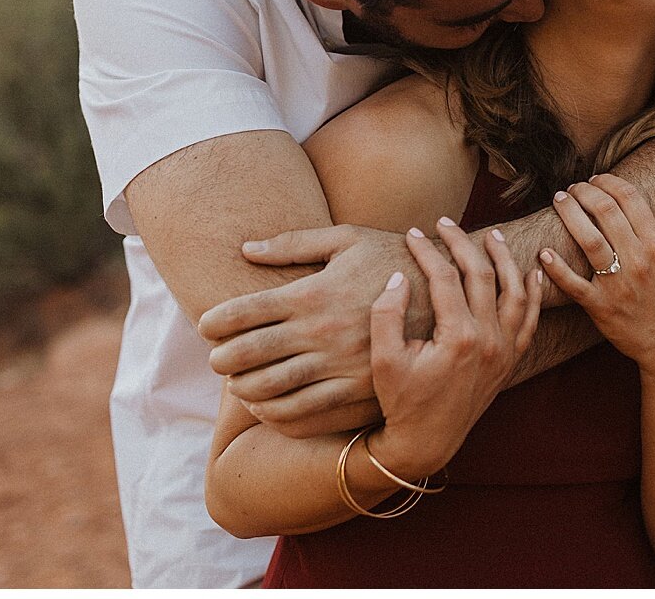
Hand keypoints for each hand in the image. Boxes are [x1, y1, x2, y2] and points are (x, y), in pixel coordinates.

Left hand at [197, 224, 418, 434]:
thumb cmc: (391, 258)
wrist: (448, 296)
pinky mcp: (357, 391)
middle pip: (249, 354)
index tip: (206, 326)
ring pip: (271, 390)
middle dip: (222, 359)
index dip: (215, 321)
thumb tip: (247, 248)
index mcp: (313, 293)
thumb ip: (295, 243)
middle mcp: (321, 332)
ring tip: (238, 384)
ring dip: (244, 390)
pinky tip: (267, 409)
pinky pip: (304, 414)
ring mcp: (339, 366)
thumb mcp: (347, 239)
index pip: (243, 311)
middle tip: (215, 359)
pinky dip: (275, 416)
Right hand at [368, 220, 542, 476]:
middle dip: (462, 244)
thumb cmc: (401, 401)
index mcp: (459, 337)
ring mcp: (504, 350)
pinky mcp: (510, 360)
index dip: (427, 251)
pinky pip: (530, 320)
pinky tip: (530, 272)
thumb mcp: (383, 359)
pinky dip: (532, 294)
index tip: (411, 233)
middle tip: (444, 223)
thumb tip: (401, 276)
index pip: (445, 278)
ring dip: (504, 260)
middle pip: (481, 275)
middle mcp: (489, 340)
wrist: (427, 442)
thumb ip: (387, 314)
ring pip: (514, 292)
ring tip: (491, 236)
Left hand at [537, 175, 654, 379]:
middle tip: (574, 187)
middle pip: (605, 212)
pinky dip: (556, 268)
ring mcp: (617, 285)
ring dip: (569, 214)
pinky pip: (573, 284)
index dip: (609, 181)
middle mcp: (638, 261)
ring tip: (559, 200)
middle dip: (585, 191)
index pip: (629, 199)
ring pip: (587, 240)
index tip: (597, 178)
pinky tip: (544, 251)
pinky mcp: (600, 307)